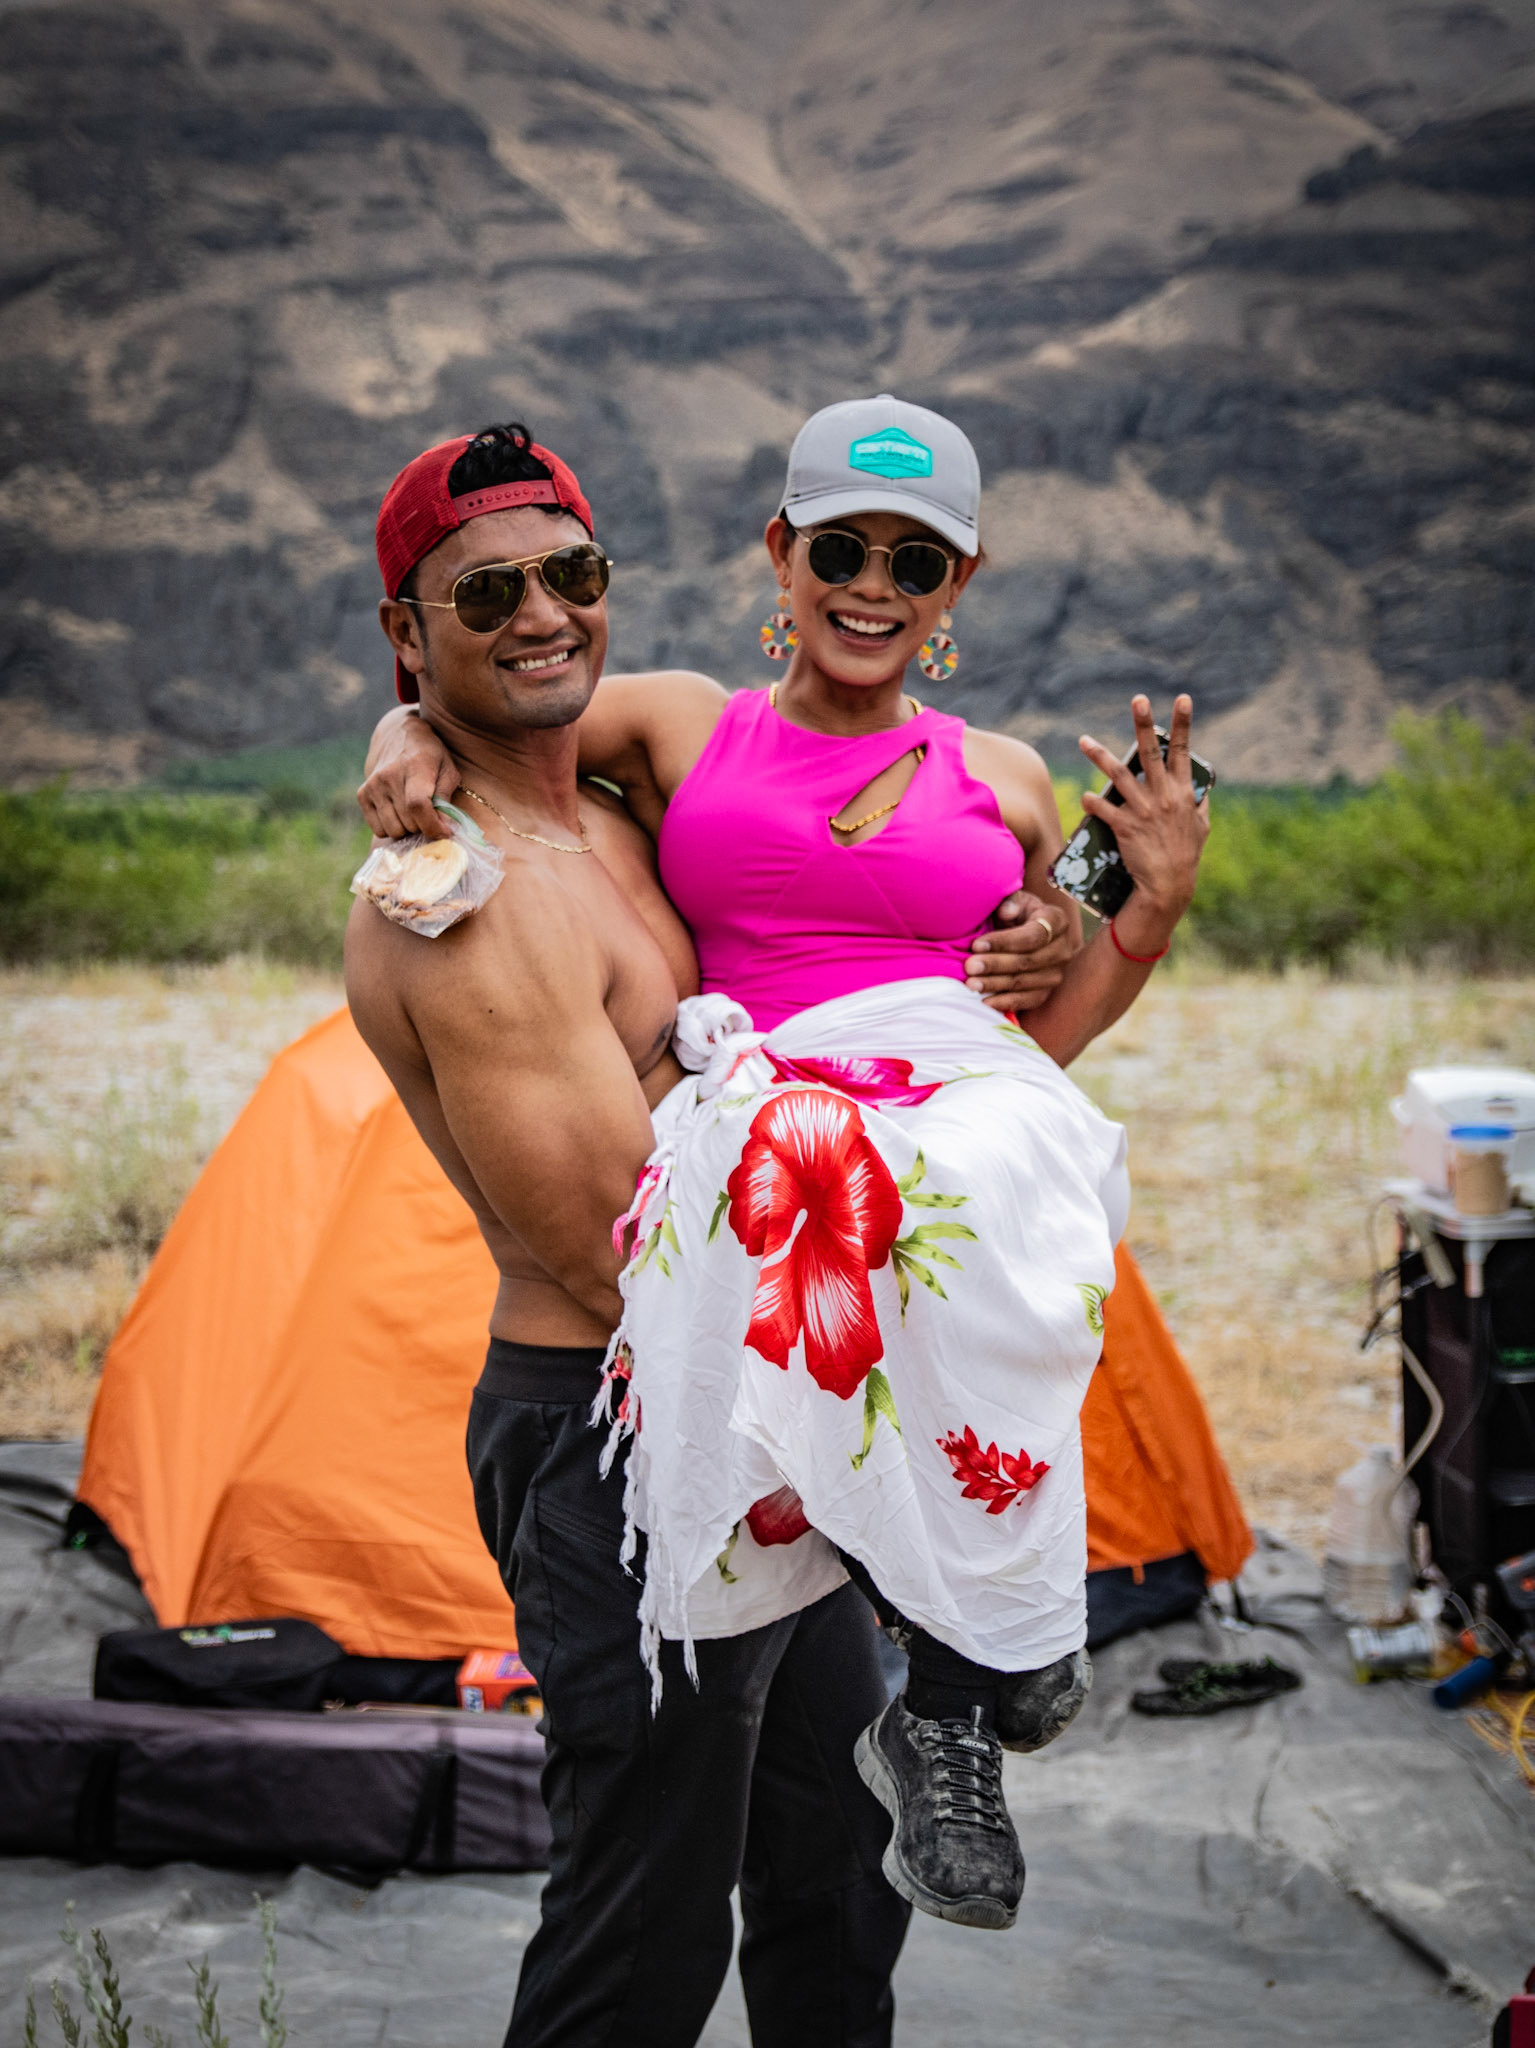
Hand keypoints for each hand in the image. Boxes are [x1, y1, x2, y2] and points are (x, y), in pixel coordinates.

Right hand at [356, 710, 458, 838]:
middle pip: (408, 822)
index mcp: (415, 766)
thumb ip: (446, 799)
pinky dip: (391, 828)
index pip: (418, 805)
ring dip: (408, 829)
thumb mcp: (448, 770)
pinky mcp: (362, 794)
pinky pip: (378, 829)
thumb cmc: (430, 756)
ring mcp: (373, 785)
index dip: (432, 826)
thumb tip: (444, 829)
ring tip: (414, 814)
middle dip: (424, 827)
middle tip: (430, 816)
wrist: (398, 736)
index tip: (445, 832)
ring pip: (393, 830)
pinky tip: (399, 813)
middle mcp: (390, 776)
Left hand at [965, 891, 1079, 1011]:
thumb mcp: (1013, 900)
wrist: (1021, 930)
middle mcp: (1063, 949)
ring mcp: (1057, 973)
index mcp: (1057, 921)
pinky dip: (1005, 1003)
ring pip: (1024, 982)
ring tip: (971, 984)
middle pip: (1028, 961)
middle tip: (969, 966)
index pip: (1033, 935)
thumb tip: (1007, 911)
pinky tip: (984, 1002)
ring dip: (995, 984)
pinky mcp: (1046, 992)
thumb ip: (1010, 901)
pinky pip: (1027, 1001)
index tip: (976, 945)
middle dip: (995, 965)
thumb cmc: (1014, 912)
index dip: (1004, 942)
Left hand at [1078, 694, 1209, 947]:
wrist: (1169, 886)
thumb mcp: (1200, 827)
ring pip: (1118, 775)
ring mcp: (1144, 810)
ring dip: (1099, 756)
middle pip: (1151, 753)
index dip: (1183, 724)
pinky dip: (1092, 802)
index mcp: (1183, 792)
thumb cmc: (1185, 856)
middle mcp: (1164, 796)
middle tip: (1138, 699)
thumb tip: (1199, 788)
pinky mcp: (1125, 827)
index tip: (1183, 698)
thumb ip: (1199, 804)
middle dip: (1144, 724)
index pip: (1184, 751)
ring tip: (1084, 741)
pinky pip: (1104, 809)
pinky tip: (1083, 796)